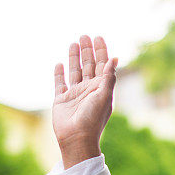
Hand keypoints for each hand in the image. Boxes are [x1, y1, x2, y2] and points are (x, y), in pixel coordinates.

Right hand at [52, 35, 117, 168]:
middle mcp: (88, 89)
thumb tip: (115, 58)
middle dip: (87, 50)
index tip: (98, 37)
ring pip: (75, 71)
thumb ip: (108, 77)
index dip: (101, 51)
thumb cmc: (93, 119)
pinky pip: (60, 83)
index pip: (102, 64)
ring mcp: (74, 94)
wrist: (76, 138)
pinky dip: (59, 73)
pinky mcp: (61, 100)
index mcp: (100, 87)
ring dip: (74, 57)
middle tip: (85, 35)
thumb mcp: (104, 96)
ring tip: (73, 43)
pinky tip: (59, 64)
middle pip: (88, 65)